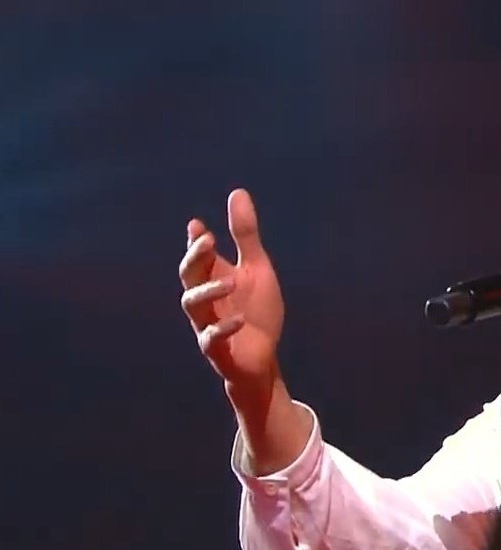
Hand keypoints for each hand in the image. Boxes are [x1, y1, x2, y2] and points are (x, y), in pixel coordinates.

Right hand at [179, 188, 283, 400]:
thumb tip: (237, 192)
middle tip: (209, 240)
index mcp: (214, 276)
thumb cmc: (256, 310)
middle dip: (196, 257)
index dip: (197, 241)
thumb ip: (246, 234)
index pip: (198, 255)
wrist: (263, 356)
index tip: (198, 226)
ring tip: (231, 281)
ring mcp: (208, 323)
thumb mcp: (257, 268)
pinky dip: (223, 328)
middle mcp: (206, 298)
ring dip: (208, 291)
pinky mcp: (217, 350)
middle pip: (189, 275)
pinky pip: (211, 339)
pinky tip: (239, 319)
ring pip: (192, 305)